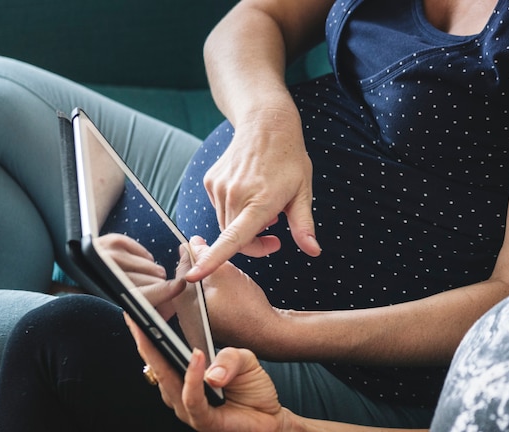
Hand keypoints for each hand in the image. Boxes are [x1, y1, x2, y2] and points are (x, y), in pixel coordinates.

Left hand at [95, 233, 184, 319]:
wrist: (74, 270)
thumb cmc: (98, 293)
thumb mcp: (114, 309)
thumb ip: (141, 309)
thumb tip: (169, 310)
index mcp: (106, 295)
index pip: (141, 295)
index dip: (162, 292)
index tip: (178, 287)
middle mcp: (107, 272)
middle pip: (152, 281)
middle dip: (159, 289)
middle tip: (157, 293)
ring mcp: (110, 254)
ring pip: (151, 267)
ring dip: (152, 275)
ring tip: (141, 280)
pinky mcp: (114, 241)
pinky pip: (145, 254)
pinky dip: (145, 261)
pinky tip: (137, 267)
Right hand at [125, 315, 286, 431]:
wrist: (271, 418)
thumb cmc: (253, 388)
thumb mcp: (244, 359)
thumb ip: (228, 357)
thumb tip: (206, 365)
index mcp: (184, 373)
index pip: (160, 351)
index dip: (147, 332)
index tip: (137, 310)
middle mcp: (181, 391)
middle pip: (156, 364)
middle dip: (144, 339)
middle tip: (137, 316)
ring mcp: (188, 408)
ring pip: (168, 381)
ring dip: (162, 356)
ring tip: (159, 332)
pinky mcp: (202, 421)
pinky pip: (191, 399)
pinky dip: (192, 377)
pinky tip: (196, 357)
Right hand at [186, 109, 320, 281]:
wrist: (266, 124)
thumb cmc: (289, 159)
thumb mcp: (303, 191)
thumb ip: (303, 225)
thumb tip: (314, 252)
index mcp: (259, 201)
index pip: (233, 238)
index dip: (213, 259)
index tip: (194, 276)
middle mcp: (235, 195)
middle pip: (233, 239)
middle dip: (253, 243)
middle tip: (275, 235)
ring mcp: (219, 187)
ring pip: (225, 224)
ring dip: (242, 226)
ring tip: (263, 207)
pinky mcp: (210, 181)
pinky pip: (219, 208)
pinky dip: (233, 210)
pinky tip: (249, 193)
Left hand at [188, 236, 286, 356]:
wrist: (268, 333)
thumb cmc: (248, 308)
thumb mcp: (224, 272)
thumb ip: (204, 255)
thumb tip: (192, 244)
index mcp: (185, 305)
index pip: (180, 271)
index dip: (190, 255)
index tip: (198, 246)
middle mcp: (186, 320)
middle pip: (186, 284)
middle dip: (197, 270)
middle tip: (212, 260)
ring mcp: (196, 329)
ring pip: (195, 295)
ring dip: (204, 282)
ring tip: (221, 276)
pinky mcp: (208, 331)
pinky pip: (203, 307)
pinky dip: (210, 296)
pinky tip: (225, 293)